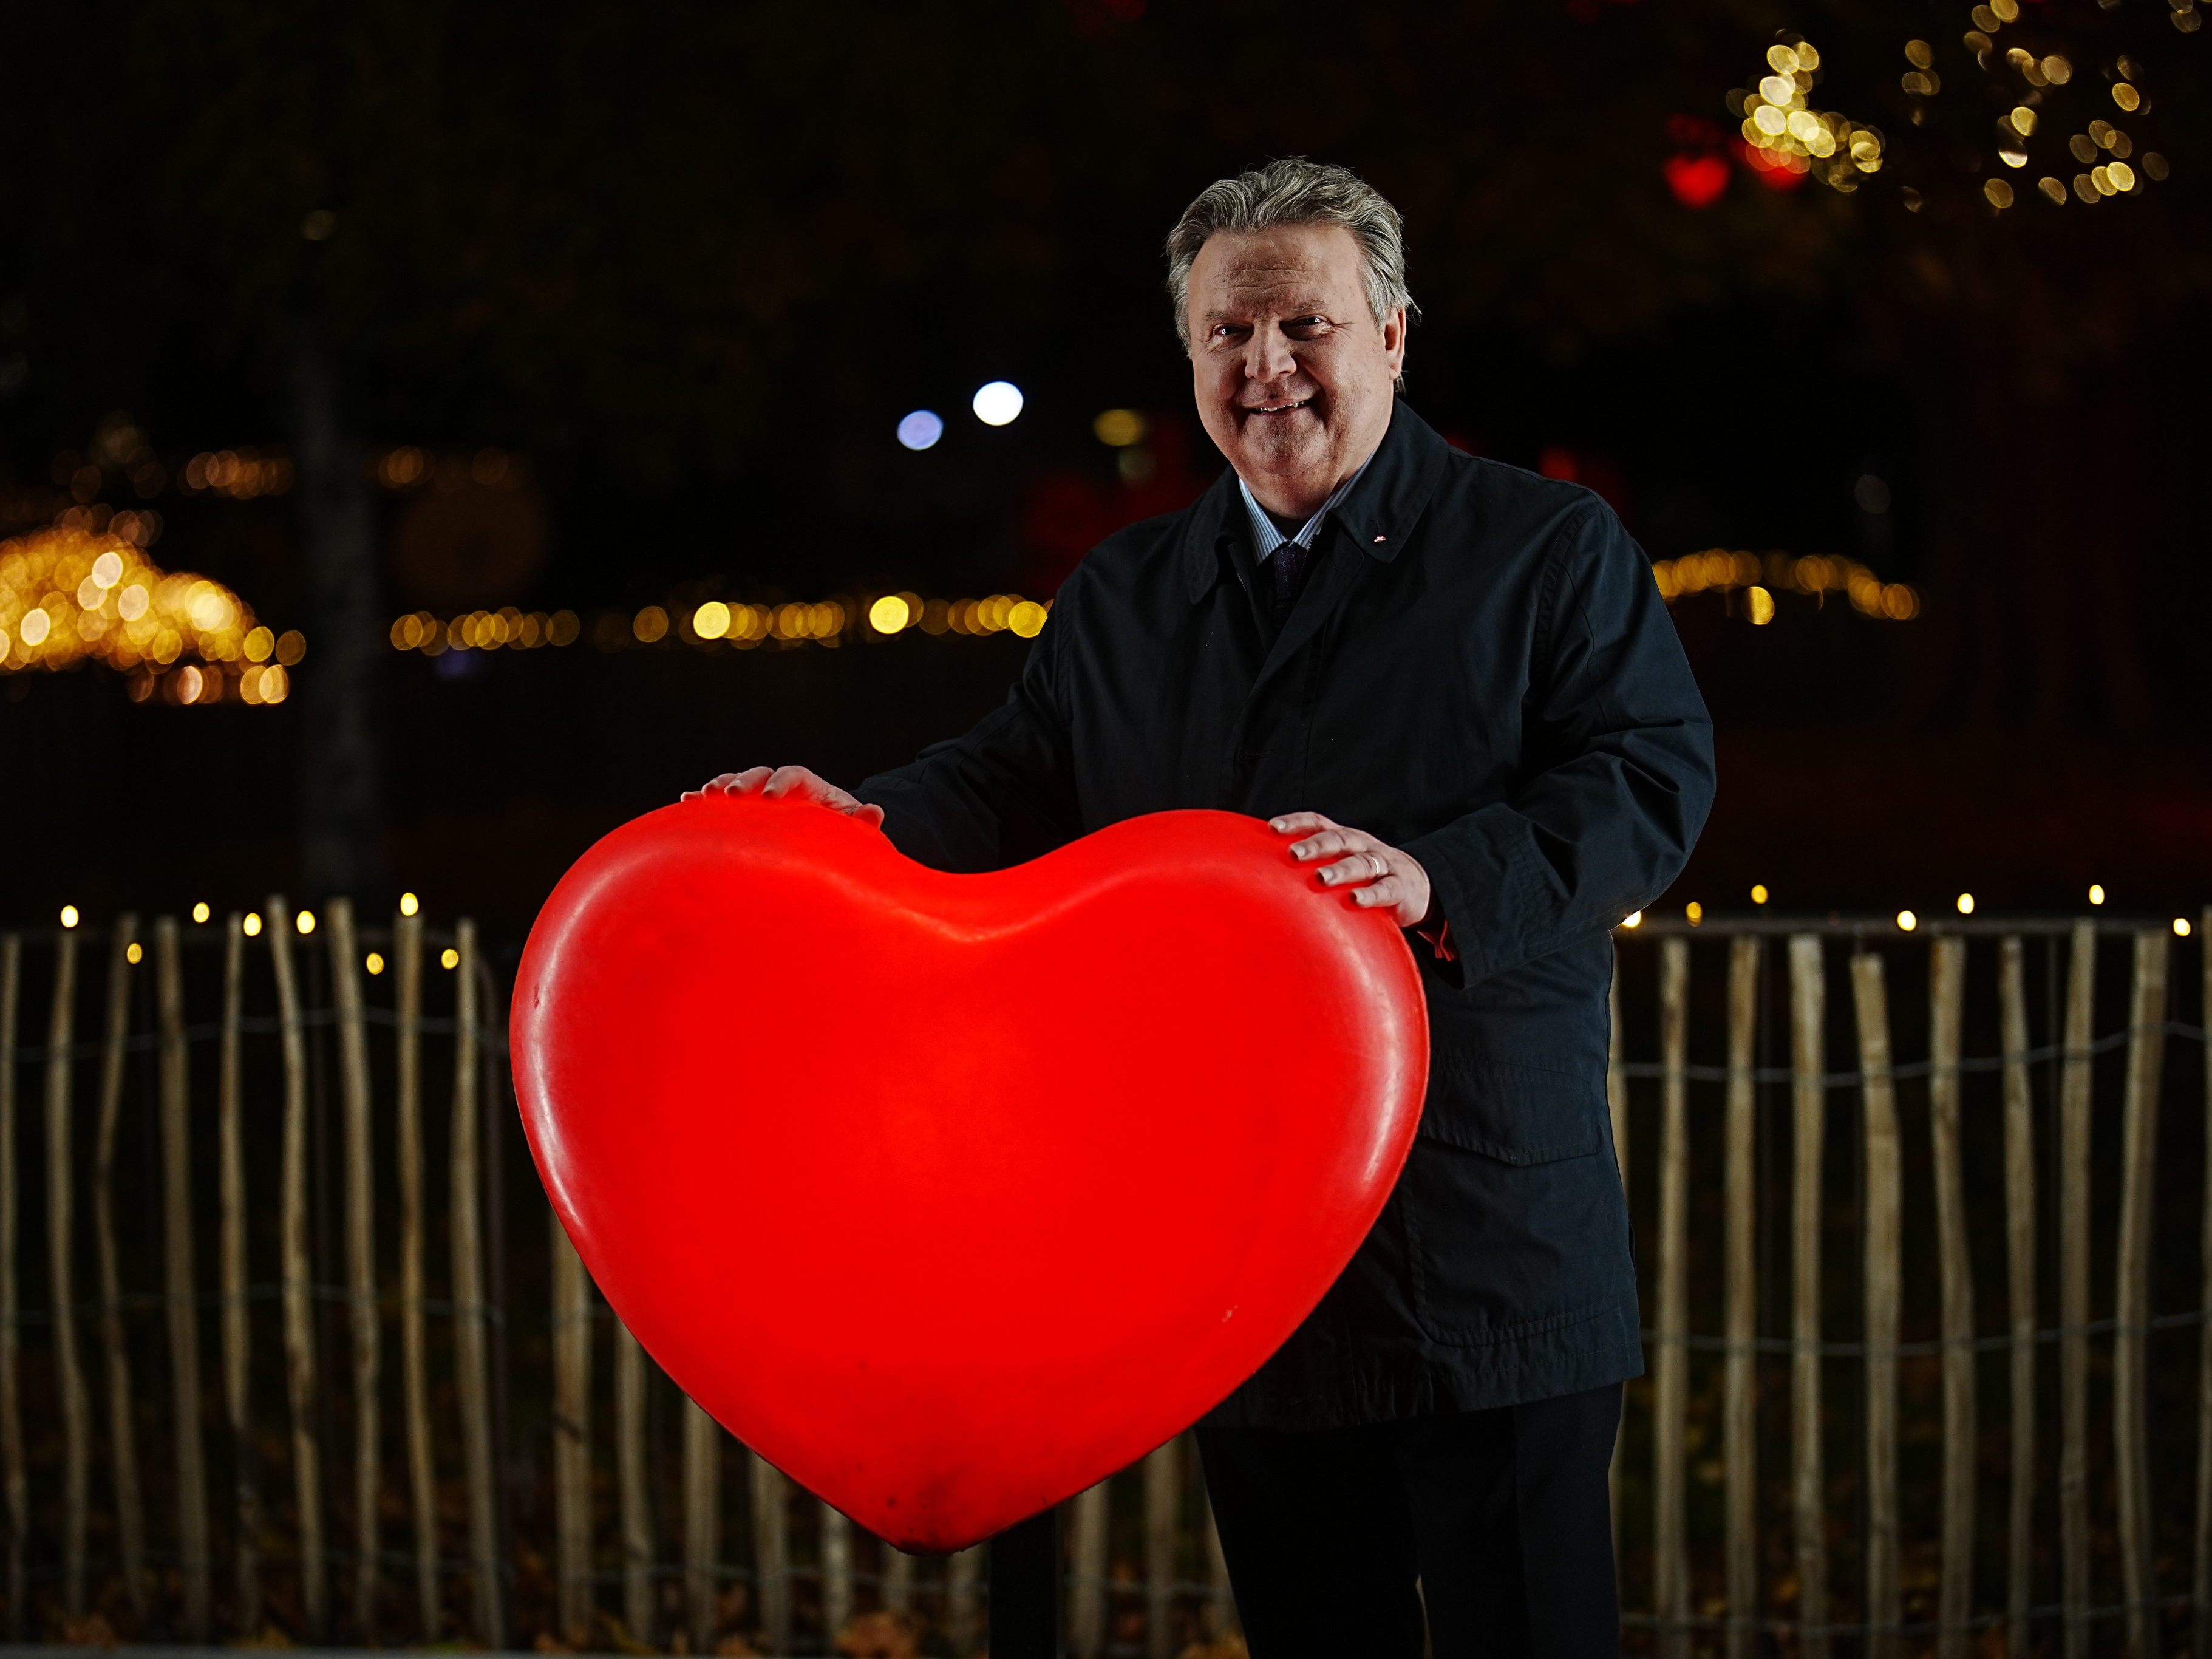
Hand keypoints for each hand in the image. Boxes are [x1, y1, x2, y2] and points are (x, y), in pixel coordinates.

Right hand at [683, 765, 885, 828]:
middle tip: (732, 795)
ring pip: (735, 783)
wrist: (823, 836)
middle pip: (759, 773)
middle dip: (744, 781)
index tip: (771, 797)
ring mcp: (758, 797)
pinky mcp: (741, 811)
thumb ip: (861, 820)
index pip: (794, 774)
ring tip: (701, 797)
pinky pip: (720, 803)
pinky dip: (702, 801)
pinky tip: (684, 802)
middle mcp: (780, 785)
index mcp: (808, 785)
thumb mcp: (851, 826)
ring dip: (719, 787)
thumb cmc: (839, 831)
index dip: (782, 782)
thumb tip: (876, 811)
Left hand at [1271, 812, 1431, 927]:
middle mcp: (1362, 846)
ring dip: (1340, 869)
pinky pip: (1386, 889)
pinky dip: (1371, 894)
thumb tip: (1267, 876)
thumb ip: (1314, 867)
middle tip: (1293, 854)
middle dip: (1315, 845)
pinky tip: (1355, 900)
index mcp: (1345, 839)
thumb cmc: (1368, 876)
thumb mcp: (1342, 865)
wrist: (1418, 887)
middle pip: (1338, 839)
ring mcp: (1383, 864)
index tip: (1272, 827)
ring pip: (1361, 862)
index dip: (1297, 822)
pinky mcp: (1400, 887)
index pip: (1318, 823)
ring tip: (1320, 878)